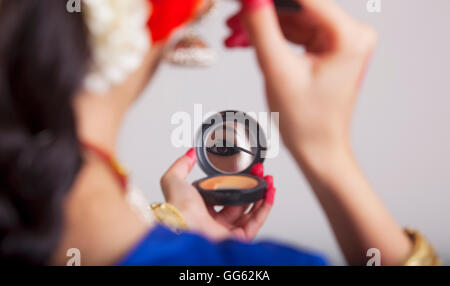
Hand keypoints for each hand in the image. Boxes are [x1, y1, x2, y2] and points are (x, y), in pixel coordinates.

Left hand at [160, 148, 275, 240]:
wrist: (183, 223)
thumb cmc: (177, 208)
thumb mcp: (174, 179)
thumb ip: (181, 165)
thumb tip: (190, 153)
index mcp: (201, 208)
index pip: (223, 194)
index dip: (236, 182)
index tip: (244, 171)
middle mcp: (213, 221)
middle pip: (240, 203)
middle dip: (253, 187)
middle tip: (260, 173)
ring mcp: (226, 230)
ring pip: (251, 213)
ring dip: (262, 196)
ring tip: (268, 181)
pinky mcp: (237, 238)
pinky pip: (256, 222)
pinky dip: (266, 208)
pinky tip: (269, 194)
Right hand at [225, 0, 376, 164]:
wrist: (317, 149)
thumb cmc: (307, 122)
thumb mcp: (278, 71)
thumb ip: (262, 28)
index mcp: (348, 36)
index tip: (242, 1)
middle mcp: (349, 34)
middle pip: (296, 7)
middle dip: (260, 13)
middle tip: (230, 21)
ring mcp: (339, 41)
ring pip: (292, 19)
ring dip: (261, 25)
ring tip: (232, 36)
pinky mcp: (327, 48)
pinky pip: (294, 33)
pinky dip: (271, 37)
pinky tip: (246, 42)